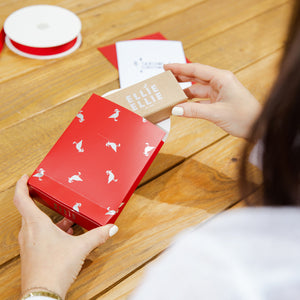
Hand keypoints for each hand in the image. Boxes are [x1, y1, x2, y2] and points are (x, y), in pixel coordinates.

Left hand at [14, 175, 118, 298]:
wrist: (43, 295)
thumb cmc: (54, 268)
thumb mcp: (80, 247)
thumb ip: (97, 235)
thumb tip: (111, 228)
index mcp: (35, 224)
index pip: (21, 198)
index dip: (21, 185)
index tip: (26, 177)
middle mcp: (28, 232)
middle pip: (31, 211)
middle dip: (44, 204)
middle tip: (54, 198)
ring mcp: (28, 244)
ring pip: (37, 225)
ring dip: (51, 221)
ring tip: (68, 221)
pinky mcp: (31, 253)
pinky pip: (38, 236)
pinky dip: (50, 232)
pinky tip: (65, 237)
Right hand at [164, 63, 261, 137]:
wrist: (259, 127)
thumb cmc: (244, 117)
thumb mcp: (216, 113)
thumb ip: (194, 111)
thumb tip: (175, 109)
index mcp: (222, 78)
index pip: (196, 70)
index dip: (180, 68)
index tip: (166, 67)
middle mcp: (220, 82)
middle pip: (196, 77)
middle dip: (180, 77)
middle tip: (165, 78)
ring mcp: (220, 92)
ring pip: (198, 89)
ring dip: (185, 91)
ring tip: (170, 93)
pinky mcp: (219, 101)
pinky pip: (201, 99)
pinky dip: (192, 102)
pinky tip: (183, 104)